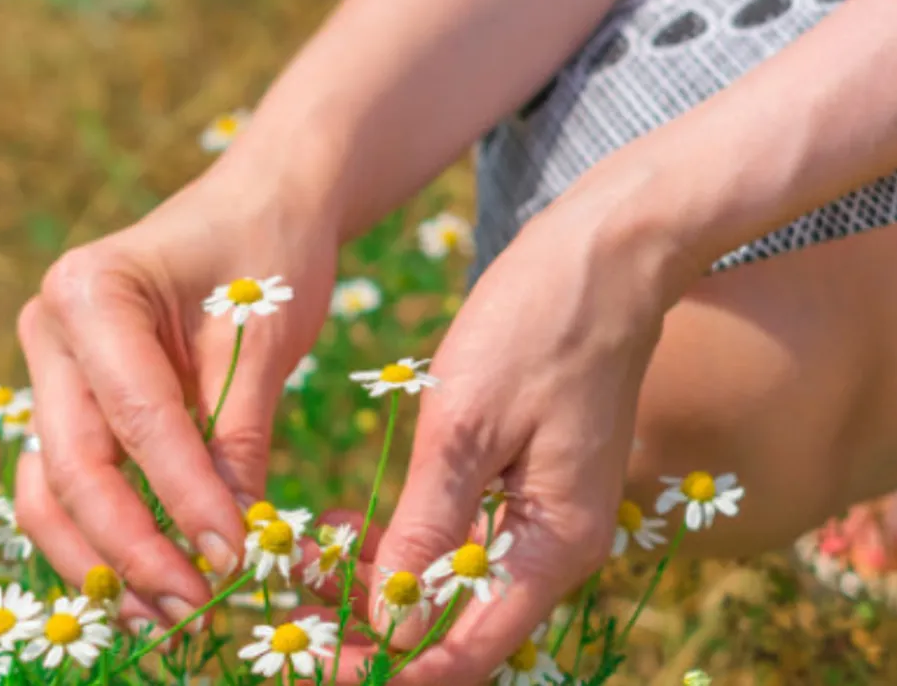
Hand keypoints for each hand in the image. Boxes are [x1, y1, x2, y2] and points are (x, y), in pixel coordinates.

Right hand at [14, 168, 338, 631]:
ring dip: (99, 559)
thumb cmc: (266, 249)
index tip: (233, 561)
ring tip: (161, 618)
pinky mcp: (67, 401)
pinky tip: (143, 582)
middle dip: (130, 548)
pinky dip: (99, 536)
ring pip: (49, 486)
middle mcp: (49, 330)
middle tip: (190, 610)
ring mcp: (49, 368)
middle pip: (70, 464)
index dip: (182, 498)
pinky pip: (67, 481)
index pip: (135, 418)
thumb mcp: (264, 333)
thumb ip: (237, 432)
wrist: (257, 203)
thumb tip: (231, 544)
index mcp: (92, 291)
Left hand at [329, 194, 671, 683]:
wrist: (604, 253)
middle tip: (292, 621)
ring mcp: (543, 517)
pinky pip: (458, 541)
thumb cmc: (538, 325)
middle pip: (458, 627)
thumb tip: (390, 618)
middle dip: (372, 633)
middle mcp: (555, 548)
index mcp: (554, 545)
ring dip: (377, 591)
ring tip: (300, 577)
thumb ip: (428, 524)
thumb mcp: (466, 424)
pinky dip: (400, 546)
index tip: (319, 669)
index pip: (469, 650)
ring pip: (451, 588)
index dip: (392, 670)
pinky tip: (339, 535)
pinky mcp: (525, 486)